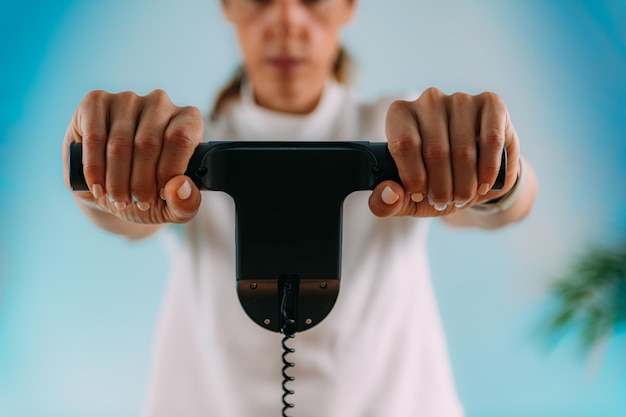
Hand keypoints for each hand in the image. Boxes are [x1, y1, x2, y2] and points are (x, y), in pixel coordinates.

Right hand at [62, 89, 203, 223]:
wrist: (111, 189)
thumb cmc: (149, 193)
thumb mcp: (172, 207)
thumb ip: (186, 204)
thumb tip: (180, 187)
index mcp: (188, 120)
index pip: (181, 138)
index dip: (169, 171)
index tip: (161, 195)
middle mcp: (160, 103)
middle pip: (148, 143)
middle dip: (140, 183)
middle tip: (138, 203)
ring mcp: (127, 99)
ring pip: (120, 144)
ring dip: (117, 181)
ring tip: (119, 199)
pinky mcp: (96, 102)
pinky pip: (94, 137)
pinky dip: (95, 168)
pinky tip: (98, 186)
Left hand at [369, 87, 520, 217]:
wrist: (474, 173)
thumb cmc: (435, 181)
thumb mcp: (408, 198)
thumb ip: (387, 202)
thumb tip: (388, 193)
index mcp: (400, 115)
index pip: (404, 144)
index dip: (413, 177)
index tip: (420, 195)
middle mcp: (429, 100)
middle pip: (435, 150)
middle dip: (441, 187)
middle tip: (444, 202)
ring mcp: (460, 99)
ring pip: (463, 150)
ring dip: (465, 183)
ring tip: (463, 197)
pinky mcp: (490, 103)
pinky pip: (491, 140)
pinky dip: (488, 170)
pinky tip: (483, 184)